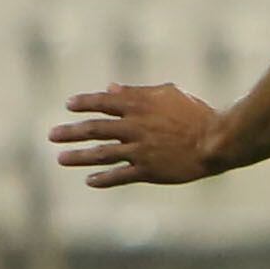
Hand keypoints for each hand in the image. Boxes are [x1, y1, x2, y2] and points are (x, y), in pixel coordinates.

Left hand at [49, 83, 220, 186]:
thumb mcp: (168, 95)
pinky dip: (103, 179)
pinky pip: (120, 176)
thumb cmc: (197, 114)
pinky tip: (89, 180)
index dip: (84, 103)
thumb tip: (111, 88)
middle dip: (71, 132)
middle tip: (52, 134)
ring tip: (61, 158)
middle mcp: (135, 127)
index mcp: (140, 106)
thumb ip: (137, 92)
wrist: (217, 140)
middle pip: (95, 129)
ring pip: (102, 153)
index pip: (104, 102)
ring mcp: (140, 151)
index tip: (69, 105)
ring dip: (79, 156)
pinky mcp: (149, 171)